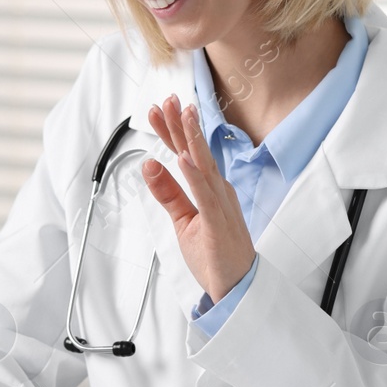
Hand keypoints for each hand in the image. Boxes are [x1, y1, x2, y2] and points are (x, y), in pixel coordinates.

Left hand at [142, 94, 256, 301]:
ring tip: (181, 116)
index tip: (157, 110)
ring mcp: (221, 206)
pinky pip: (205, 197)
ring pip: (204, 166)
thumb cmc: (215, 253)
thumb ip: (167, 192)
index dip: (171, 131)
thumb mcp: (183, 219)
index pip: (187, 153)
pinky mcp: (218, 224)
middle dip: (181, 125)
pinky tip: (184, 158)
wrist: (237, 286)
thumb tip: (148, 164)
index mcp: (210, 188)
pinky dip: (195, 176)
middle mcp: (218, 191)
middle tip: (168, 100)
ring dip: (192, 140)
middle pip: (196, 152)